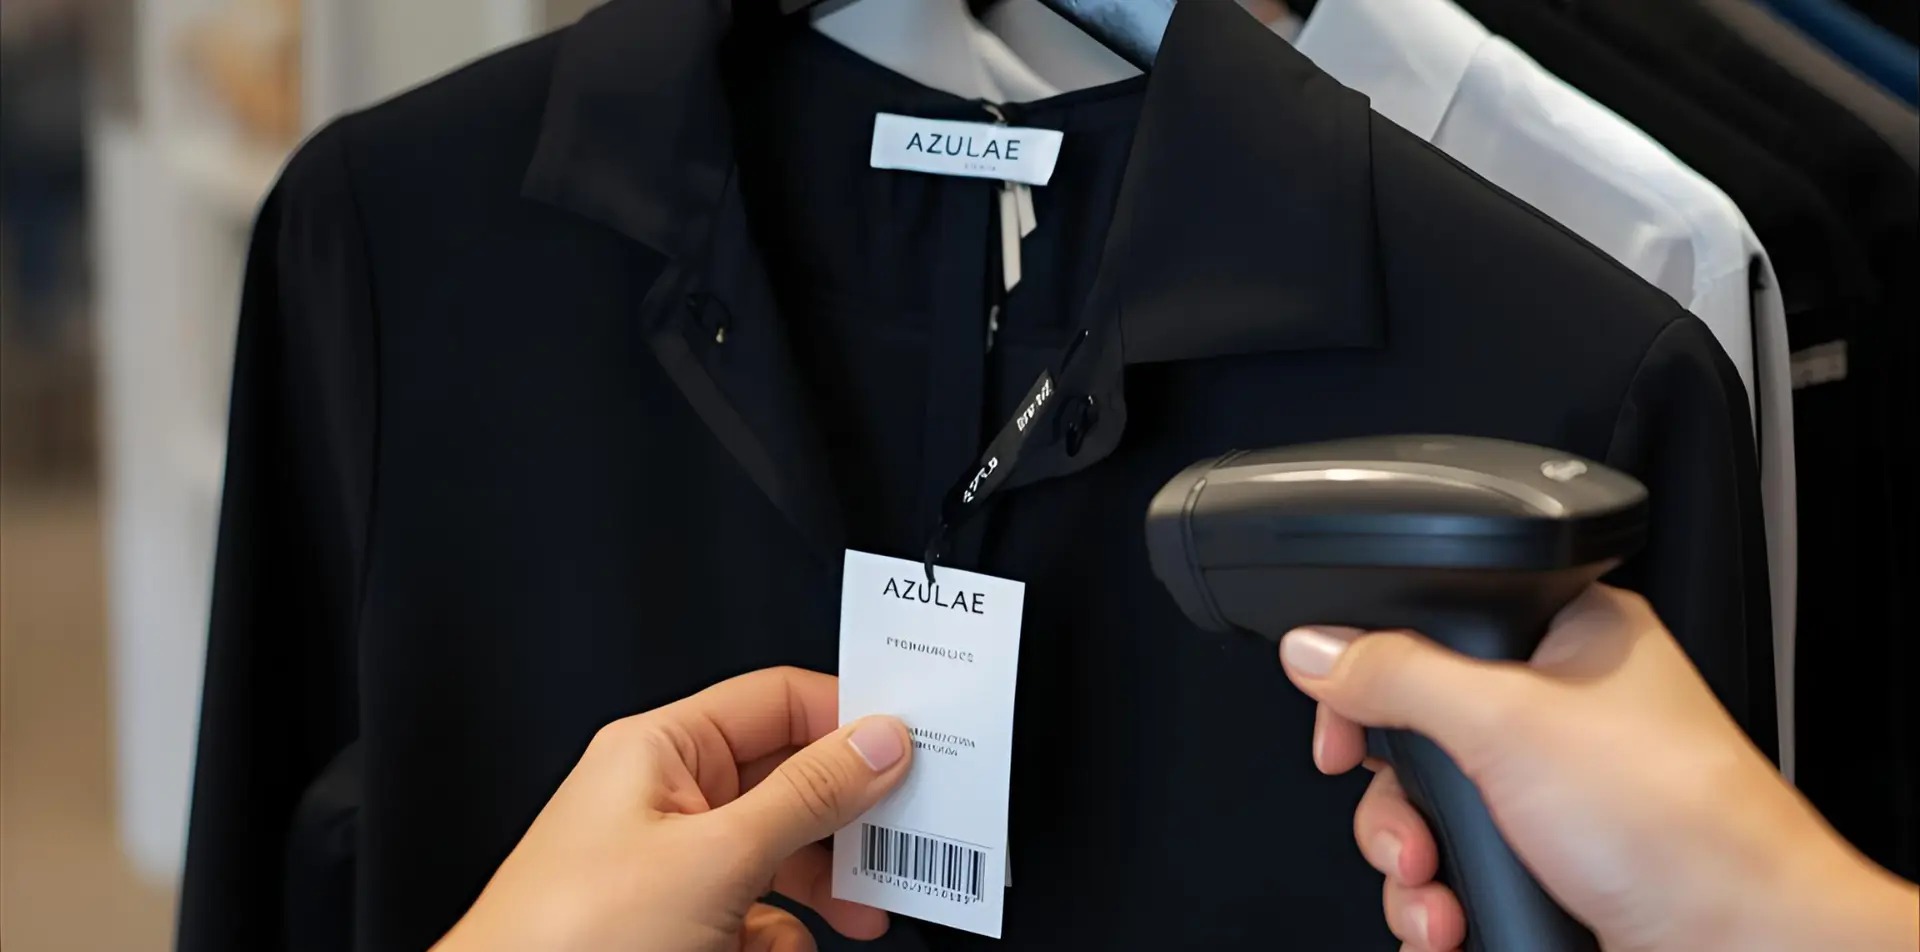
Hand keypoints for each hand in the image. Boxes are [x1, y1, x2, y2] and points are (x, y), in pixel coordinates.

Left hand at [433, 667, 912, 951]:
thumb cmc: (567, 940)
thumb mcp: (716, 857)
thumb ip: (808, 796)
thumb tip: (877, 742)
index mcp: (660, 750)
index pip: (777, 702)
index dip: (848, 719)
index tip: (912, 751)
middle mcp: (666, 800)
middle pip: (789, 783)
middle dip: (849, 820)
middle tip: (903, 840)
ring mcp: (671, 868)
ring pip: (782, 856)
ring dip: (824, 890)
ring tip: (863, 913)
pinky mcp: (677, 927)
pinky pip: (757, 917)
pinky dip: (780, 938)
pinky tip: (781, 951)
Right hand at [1278, 584, 1918, 951]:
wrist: (1742, 947)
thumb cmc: (1678, 823)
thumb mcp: (1507, 723)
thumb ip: (1399, 675)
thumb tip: (1318, 647)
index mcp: (1566, 637)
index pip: (1433, 630)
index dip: (1371, 679)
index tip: (1341, 728)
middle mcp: (1559, 710)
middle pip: (1416, 737)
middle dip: (1395, 805)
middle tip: (1406, 833)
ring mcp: (1555, 793)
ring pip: (1431, 815)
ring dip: (1411, 866)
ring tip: (1431, 895)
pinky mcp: (1551, 862)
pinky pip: (1458, 871)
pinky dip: (1438, 903)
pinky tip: (1448, 923)